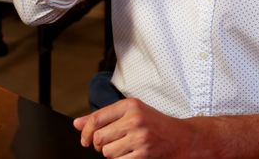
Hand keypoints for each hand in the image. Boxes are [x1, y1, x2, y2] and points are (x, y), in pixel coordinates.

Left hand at [74, 97, 199, 157]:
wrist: (182, 138)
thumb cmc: (154, 124)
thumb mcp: (130, 114)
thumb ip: (103, 117)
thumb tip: (77, 124)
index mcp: (129, 105)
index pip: (96, 118)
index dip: (85, 132)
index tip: (85, 140)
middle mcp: (134, 119)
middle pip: (99, 138)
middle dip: (101, 145)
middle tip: (112, 143)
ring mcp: (139, 137)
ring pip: (107, 152)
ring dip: (112, 154)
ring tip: (125, 148)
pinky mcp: (143, 153)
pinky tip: (131, 155)